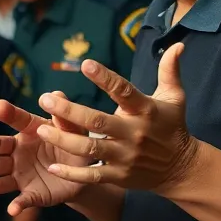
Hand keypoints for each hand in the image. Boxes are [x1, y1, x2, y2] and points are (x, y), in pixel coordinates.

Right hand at [0, 97, 93, 215]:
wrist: (82, 176)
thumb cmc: (74, 146)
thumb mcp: (75, 131)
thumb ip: (65, 117)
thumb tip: (56, 94)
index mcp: (30, 131)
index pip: (17, 120)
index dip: (8, 113)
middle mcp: (19, 152)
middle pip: (0, 148)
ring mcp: (21, 173)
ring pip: (1, 175)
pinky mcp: (30, 194)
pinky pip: (22, 200)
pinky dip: (17, 205)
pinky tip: (12, 209)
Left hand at [35, 44, 199, 193]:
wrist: (180, 168)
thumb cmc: (172, 126)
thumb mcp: (175, 97)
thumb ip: (170, 70)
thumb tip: (177, 45)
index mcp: (146, 110)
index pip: (124, 91)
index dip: (105, 78)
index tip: (85, 64)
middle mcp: (134, 133)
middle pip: (97, 121)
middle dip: (69, 110)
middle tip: (44, 98)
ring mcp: (126, 157)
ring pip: (90, 149)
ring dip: (63, 140)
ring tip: (40, 129)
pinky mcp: (119, 176)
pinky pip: (92, 176)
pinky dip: (72, 174)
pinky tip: (52, 167)